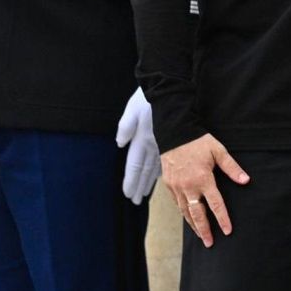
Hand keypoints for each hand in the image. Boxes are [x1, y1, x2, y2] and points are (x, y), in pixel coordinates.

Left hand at [115, 87, 159, 204]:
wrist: (169, 89)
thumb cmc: (148, 98)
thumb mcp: (132, 110)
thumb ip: (125, 127)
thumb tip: (120, 144)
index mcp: (142, 139)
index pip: (135, 166)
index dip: (131, 181)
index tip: (129, 195)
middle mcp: (152, 145)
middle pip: (144, 171)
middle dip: (140, 186)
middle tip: (137, 201)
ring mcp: (162, 143)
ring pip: (155, 168)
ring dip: (150, 181)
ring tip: (146, 193)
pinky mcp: (170, 139)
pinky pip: (164, 160)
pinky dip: (160, 171)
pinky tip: (161, 177)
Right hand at [161, 133, 249, 247]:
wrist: (175, 133)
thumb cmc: (199, 141)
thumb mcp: (219, 151)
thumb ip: (232, 168)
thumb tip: (246, 180)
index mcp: (203, 179)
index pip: (215, 204)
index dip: (222, 219)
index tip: (227, 231)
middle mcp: (188, 186)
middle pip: (197, 214)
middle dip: (204, 230)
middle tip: (210, 243)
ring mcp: (177, 187)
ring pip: (185, 211)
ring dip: (193, 225)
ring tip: (201, 235)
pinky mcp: (169, 185)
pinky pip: (178, 203)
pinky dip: (184, 212)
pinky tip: (189, 217)